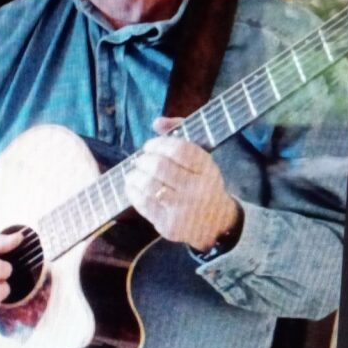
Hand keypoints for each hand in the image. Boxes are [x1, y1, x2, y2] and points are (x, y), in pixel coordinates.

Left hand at [124, 117, 240, 250]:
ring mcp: (183, 210)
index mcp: (208, 170)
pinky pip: (143, 203)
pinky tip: (133, 187)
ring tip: (135, 174)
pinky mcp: (169, 225)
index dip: (158, 144)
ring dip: (135, 175)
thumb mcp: (200, 158)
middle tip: (140, 161)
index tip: (149, 146)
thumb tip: (157, 122)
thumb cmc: (201, 182)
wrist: (215, 223)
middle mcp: (198, 190)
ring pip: (148, 185)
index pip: (179, 150)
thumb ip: (181, 132)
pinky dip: (132, 191)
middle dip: (143, 160)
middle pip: (159, 167)